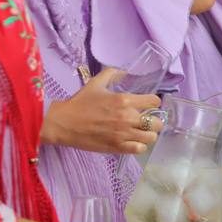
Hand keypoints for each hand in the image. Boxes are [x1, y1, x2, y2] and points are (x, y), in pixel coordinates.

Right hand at [40, 68, 161, 154]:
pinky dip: (140, 145)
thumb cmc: (80, 102)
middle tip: (147, 120)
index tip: (148, 104)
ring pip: (151, 138)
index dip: (153, 102)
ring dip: (149, 134)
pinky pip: (139, 149)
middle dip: (155, 120)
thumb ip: (112, 74)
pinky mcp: (117, 147)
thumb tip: (124, 72)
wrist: (64, 123)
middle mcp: (127, 118)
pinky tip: (133, 141)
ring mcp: (123, 134)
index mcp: (124, 100)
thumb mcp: (96, 83)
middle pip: (157, 122)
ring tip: (141, 132)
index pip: (154, 101)